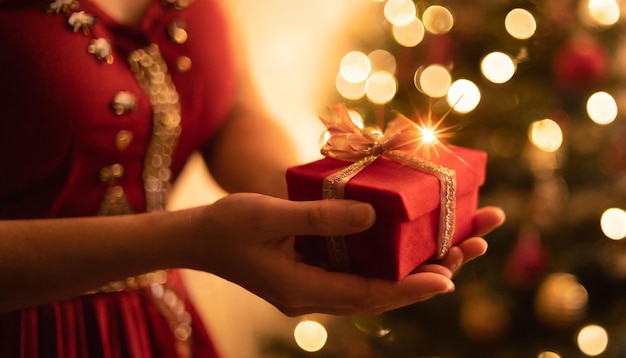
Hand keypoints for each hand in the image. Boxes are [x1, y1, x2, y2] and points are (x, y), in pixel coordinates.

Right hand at [189, 194, 504, 315]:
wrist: (197, 239)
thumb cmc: (226, 226)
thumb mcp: (269, 215)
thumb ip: (319, 217)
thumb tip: (371, 214)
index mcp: (303, 291)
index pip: (368, 295)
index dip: (410, 288)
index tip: (449, 278)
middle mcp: (315, 296)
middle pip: (382, 291)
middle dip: (427, 274)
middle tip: (470, 250)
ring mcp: (315, 286)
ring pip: (375, 282)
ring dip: (414, 266)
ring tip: (457, 245)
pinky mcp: (314, 272)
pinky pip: (360, 271)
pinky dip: (388, 260)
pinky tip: (411, 244)